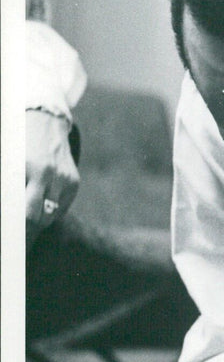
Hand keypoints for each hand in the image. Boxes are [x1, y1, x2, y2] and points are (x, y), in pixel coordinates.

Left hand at [26, 110, 79, 245]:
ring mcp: (65, 179)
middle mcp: (50, 175)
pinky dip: (50, 209)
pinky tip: (42, 199)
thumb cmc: (19, 145)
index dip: (19, 228)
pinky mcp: (74, 182)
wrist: (45, 123)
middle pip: (39, 218)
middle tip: (19, 237)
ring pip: (50, 216)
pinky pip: (60, 207)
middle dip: (28, 229)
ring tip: (28, 217)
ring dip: (38, 219)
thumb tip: (14, 214)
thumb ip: (14, 187)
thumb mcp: (11, 163)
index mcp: (30, 169)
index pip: (26, 212)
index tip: (15, 238)